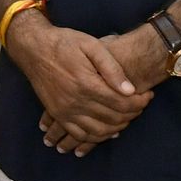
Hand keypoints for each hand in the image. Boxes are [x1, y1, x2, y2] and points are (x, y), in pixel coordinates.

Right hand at [39, 28, 168, 155]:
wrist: (33, 47)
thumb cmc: (64, 42)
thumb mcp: (91, 45)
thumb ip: (112, 68)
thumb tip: (130, 90)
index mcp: (87, 83)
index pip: (122, 103)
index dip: (140, 102)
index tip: (148, 95)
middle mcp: (75, 101)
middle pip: (114, 118)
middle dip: (133, 114)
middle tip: (140, 105)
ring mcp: (65, 110)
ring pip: (99, 131)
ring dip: (117, 128)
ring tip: (126, 116)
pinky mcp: (57, 114)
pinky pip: (80, 134)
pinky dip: (96, 137)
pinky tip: (106, 130)